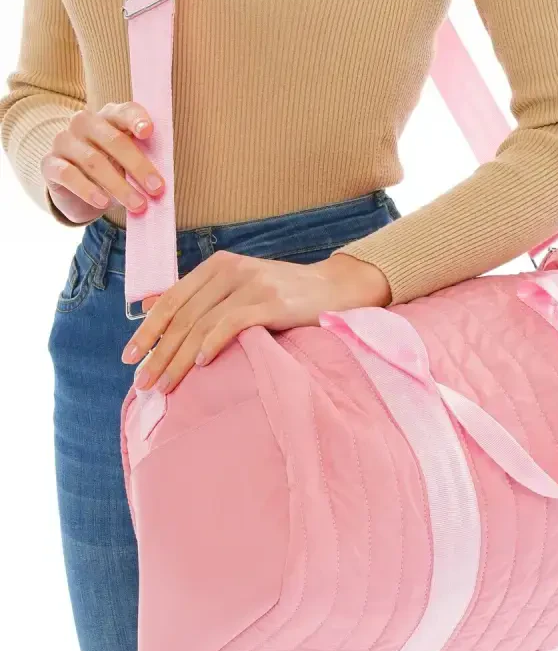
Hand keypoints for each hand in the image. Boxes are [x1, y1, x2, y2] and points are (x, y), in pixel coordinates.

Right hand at [42, 102, 164, 223]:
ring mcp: (64, 141)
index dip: (136, 119)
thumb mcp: (129, 160)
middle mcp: (83, 123)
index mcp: (109, 116)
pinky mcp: (49, 164)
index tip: (149, 132)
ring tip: (138, 205)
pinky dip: (88, 190)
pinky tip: (103, 203)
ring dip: (119, 186)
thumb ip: (144, 159)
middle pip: (113, 140)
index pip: (124, 111)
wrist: (76, 188)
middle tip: (157, 188)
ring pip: (94, 161)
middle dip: (138, 166)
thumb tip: (161, 181)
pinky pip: (69, 175)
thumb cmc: (112, 167)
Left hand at [121, 249, 390, 393]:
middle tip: (143, 382)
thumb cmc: (284, 294)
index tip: (129, 356)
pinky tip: (202, 363)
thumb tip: (149, 306)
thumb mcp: (238, 286)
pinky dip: (214, 342)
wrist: (335, 287)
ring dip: (180, 358)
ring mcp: (252, 284)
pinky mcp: (272, 301)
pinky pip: (234, 322)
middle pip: (183, 316)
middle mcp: (231, 270)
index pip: (172, 299)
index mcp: (218, 266)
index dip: (148, 329)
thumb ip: (200, 296)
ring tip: (165, 384)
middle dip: (159, 352)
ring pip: (202, 323)